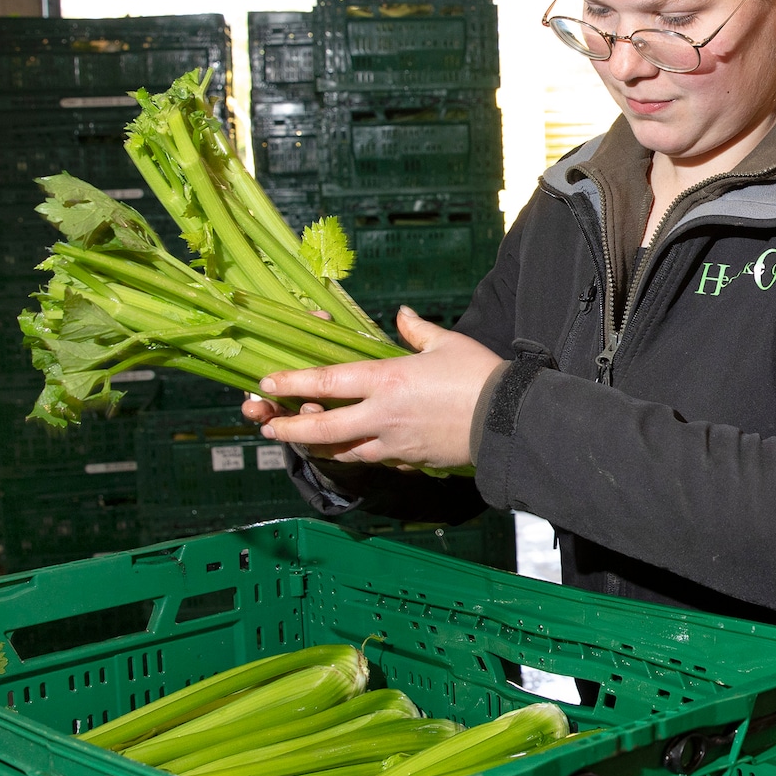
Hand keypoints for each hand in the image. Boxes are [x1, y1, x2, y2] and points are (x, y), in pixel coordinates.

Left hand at [252, 309, 502, 467]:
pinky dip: (353, 455)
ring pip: (342, 451)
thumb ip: (416, 330)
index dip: (292, 382)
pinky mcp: (409, 460)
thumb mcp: (447, 343)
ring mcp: (394, 443)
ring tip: (299, 441)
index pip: (327, 382)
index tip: (267, 382)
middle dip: (289, 427)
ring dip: (316, 446)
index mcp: (387, 379)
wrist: (508, 420)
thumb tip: (401, 316)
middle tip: (268, 425)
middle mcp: (382, 415)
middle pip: (322, 428)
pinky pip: (372, 459)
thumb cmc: (478, 376)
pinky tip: (347, 451)